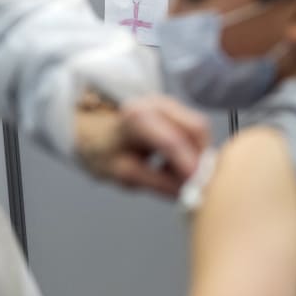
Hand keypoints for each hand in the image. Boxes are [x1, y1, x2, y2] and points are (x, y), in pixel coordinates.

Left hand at [75, 94, 209, 197]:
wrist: (96, 130)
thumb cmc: (105, 151)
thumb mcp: (125, 174)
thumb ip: (158, 183)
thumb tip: (188, 193)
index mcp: (137, 118)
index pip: (172, 142)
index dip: (189, 166)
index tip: (199, 187)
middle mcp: (157, 104)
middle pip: (196, 129)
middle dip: (200, 159)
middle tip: (193, 185)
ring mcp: (169, 103)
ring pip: (199, 130)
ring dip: (197, 155)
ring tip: (175, 174)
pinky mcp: (176, 109)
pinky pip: (194, 130)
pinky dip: (192, 149)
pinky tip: (173, 163)